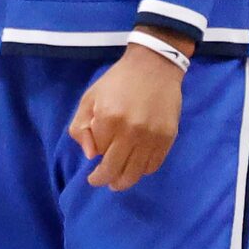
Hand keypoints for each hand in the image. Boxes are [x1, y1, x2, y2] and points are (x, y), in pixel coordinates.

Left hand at [69, 42, 186, 190]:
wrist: (154, 66)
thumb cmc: (117, 82)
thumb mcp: (89, 98)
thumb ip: (81, 127)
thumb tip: (90, 155)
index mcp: (109, 119)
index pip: (97, 153)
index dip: (94, 157)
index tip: (93, 160)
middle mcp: (131, 131)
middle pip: (115, 169)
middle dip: (103, 180)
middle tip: (99, 181)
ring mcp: (152, 136)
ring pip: (135, 172)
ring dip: (123, 181)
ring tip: (117, 182)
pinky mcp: (168, 137)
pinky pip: (154, 165)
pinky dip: (143, 170)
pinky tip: (136, 167)